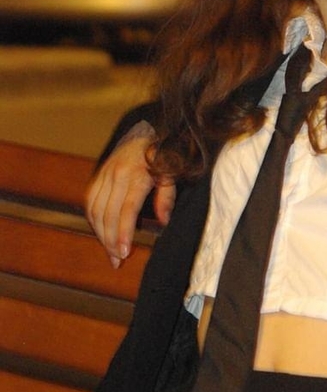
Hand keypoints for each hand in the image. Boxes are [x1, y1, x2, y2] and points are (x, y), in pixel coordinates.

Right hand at [85, 121, 175, 266]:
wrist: (149, 131)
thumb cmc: (164, 156)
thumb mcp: (173, 174)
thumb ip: (167, 197)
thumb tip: (162, 222)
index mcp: (137, 175)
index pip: (126, 210)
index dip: (123, 233)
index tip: (123, 253)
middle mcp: (117, 174)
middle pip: (108, 214)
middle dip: (110, 240)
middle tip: (116, 260)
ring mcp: (105, 173)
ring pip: (95, 209)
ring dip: (100, 233)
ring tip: (109, 252)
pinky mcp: (99, 174)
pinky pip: (89, 200)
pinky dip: (92, 219)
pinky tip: (100, 233)